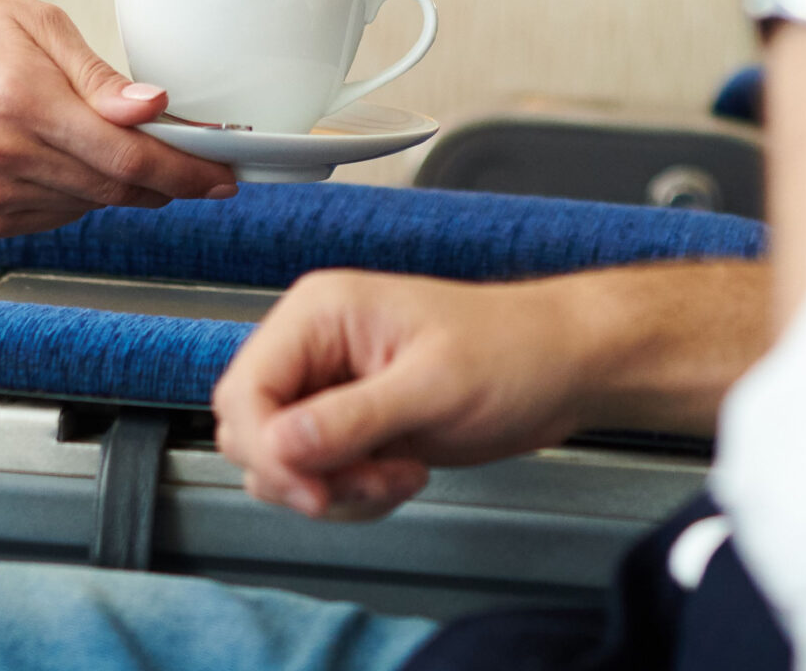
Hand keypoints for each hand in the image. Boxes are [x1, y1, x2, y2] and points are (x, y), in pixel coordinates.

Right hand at [0, 0, 239, 235]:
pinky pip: (55, 216)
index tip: (225, 175)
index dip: (183, 171)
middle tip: (206, 167)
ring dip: (123, 186)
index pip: (124, 157)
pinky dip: (81, 194)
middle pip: (113, 189)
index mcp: (22, 104)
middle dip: (168, 181)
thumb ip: (101, 76)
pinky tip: (73, 159)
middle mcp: (0, 159)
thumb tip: (156, 108)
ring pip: (87, 207)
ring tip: (130, 148)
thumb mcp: (43, 25)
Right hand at [215, 271, 593, 521]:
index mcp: (321, 313)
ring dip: (337, 489)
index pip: (244, 392)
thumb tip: (278, 445)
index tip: (315, 490)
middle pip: (250, 433)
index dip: (269, 451)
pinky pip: (319, 477)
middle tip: (367, 479)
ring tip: (396, 473)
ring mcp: (333, 388)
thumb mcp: (431, 386)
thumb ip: (348, 418)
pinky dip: (355, 494)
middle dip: (305, 474)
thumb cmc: (512, 349)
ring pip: (283, 464)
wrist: (561, 368)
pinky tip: (404, 473)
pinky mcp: (354, 425)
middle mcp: (316, 347)